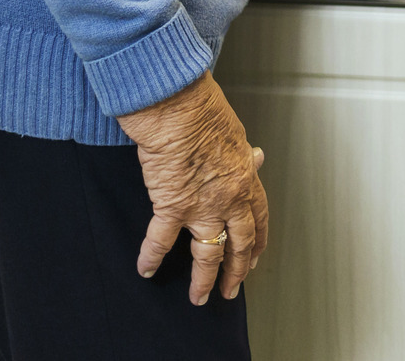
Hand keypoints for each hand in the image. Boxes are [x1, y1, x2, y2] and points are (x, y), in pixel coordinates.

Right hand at [117, 72, 269, 303]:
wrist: (178, 106)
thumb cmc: (202, 110)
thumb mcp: (234, 132)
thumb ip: (243, 154)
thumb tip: (257, 158)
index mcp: (245, 178)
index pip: (258, 218)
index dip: (257, 242)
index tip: (254, 258)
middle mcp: (229, 198)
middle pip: (239, 244)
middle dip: (236, 271)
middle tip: (231, 290)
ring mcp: (201, 205)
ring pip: (208, 254)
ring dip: (203, 280)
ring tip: (199, 298)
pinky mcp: (171, 205)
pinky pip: (161, 240)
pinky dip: (151, 257)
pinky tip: (146, 270)